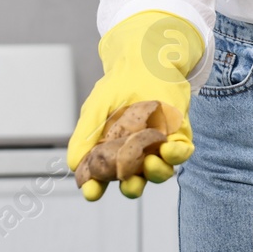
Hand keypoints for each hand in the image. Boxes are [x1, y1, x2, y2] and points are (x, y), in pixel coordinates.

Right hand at [67, 10, 204, 200]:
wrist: (145, 59)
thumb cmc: (118, 86)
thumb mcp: (96, 108)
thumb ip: (84, 136)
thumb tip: (72, 165)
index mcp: (110, 153)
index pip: (101, 179)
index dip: (95, 188)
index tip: (92, 192)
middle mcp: (134, 155)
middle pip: (133, 182)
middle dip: (131, 187)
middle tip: (129, 181)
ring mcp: (156, 147)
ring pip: (158, 172)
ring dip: (155, 173)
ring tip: (150, 162)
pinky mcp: (177, 135)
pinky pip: (180, 153)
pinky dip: (176, 155)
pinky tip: (168, 149)